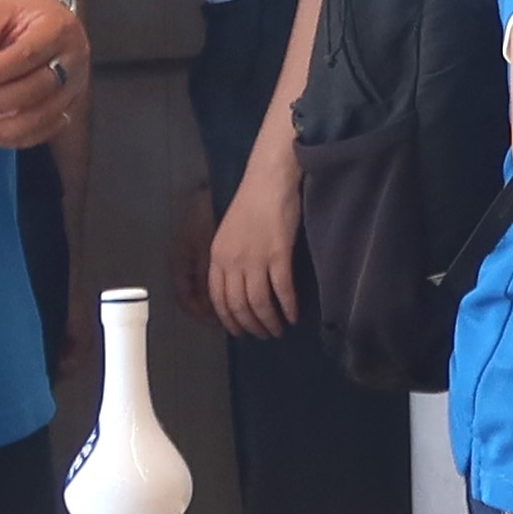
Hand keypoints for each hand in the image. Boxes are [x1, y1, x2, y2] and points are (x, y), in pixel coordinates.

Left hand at [0, 0, 88, 151]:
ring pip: (40, 118)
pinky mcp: (69, 104)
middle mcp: (75, 59)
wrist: (43, 8)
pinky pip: (44, 130)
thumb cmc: (15, 6)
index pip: (24, 57)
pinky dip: (14, 139)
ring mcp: (76, 85)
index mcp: (58, 29)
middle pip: (34, 91)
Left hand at [205, 151, 303, 338]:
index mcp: (218, 255)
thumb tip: (241, 284)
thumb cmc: (254, 201)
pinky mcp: (279, 254)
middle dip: (250, 325)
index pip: (218, 298)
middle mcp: (232, 261)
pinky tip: (294, 315)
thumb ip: (232, 258)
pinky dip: (288, 307)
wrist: (270, 178)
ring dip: (269, 321)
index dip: (229, 319)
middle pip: (238, 305)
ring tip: (278, 329)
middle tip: (263, 334)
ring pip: (259, 302)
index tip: (239, 331)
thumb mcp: (232, 232)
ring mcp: (255, 259)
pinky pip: (282, 289)